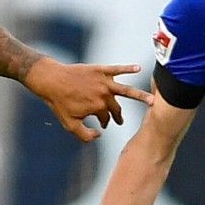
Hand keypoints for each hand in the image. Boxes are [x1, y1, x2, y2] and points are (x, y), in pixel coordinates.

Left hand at [24, 58, 153, 141]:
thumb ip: (86, 136)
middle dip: (118, 115)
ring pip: (126, 90)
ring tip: (152, 100)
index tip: (103, 126)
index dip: (106, 123)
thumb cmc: (59, 103)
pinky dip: (128, 68)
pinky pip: (117, 69)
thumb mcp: (70, 125)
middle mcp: (105, 94)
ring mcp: (104, 81)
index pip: (108, 118)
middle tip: (119, 120)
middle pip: (117, 107)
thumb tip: (100, 135)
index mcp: (99, 107)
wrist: (51, 80)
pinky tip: (138, 68)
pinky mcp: (101, 70)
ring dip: (140, 95)